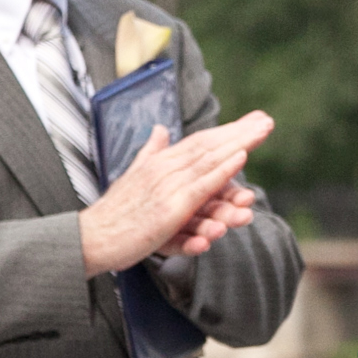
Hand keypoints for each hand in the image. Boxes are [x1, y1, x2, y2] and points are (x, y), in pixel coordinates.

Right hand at [78, 112, 274, 275]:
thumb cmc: (114, 213)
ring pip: (209, 161)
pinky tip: (241, 157)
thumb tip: (159, 130)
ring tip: (260, 132)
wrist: (90, 237)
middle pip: (209, 146)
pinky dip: (221, 170)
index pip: (200, 142)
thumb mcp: (134, 177)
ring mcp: (167, 186)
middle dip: (239, 132)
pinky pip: (201, 186)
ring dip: (237, 145)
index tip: (252, 121)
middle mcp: (165, 169)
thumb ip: (151, 153)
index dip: (226, 131)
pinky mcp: (169, 208)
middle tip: (266, 120)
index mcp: (160, 162)